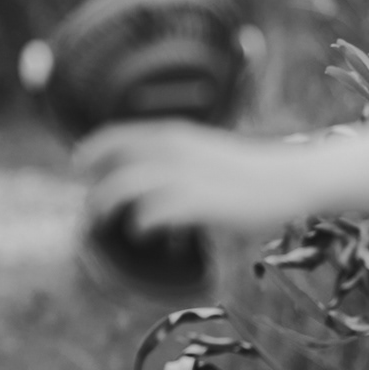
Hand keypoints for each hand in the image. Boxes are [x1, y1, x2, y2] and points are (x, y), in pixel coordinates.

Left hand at [76, 122, 316, 239]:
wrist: (288, 178)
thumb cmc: (246, 171)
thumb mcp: (203, 151)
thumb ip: (173, 158)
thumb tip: (145, 178)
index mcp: (172, 134)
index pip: (114, 136)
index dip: (92, 151)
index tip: (80, 167)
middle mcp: (171, 150)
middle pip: (110, 164)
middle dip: (95, 189)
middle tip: (94, 213)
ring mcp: (182, 175)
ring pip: (122, 187)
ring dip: (107, 207)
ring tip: (106, 226)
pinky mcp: (197, 202)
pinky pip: (150, 213)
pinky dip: (139, 225)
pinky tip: (143, 235)